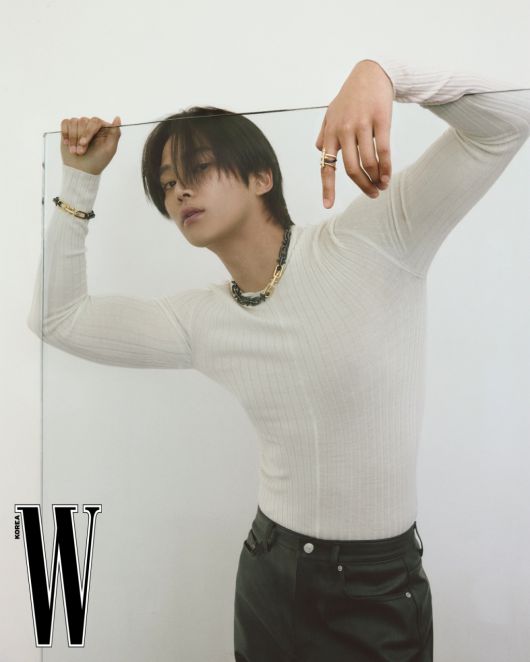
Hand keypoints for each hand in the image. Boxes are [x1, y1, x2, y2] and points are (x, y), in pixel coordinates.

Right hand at [60, 116, 121, 174]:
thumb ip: (115, 133)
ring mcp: (81, 127)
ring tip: (74, 151)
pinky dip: (65, 133)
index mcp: (103, 129)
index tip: (83, 143)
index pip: (95, 121)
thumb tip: (117, 118)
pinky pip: (65, 123)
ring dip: (72, 138)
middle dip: (80, 137)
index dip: (88, 132)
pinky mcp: (70, 129)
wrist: (81, 170)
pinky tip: (66, 143)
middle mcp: (92, 126)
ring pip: (74, 122)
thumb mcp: (109, 149)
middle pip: (84, 120)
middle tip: (80, 152)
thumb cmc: (97, 161)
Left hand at [315, 59, 393, 207]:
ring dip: (376, 178)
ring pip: (368, 162)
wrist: (371, 72)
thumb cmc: (350, 96)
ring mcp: (361, 124)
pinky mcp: (380, 120)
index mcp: (330, 133)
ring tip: (382, 185)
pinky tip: (388, 175)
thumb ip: (324, 133)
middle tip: (372, 194)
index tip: (328, 206)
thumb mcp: (331, 113)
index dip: (327, 188)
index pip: (326, 166)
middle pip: (350, 169)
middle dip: (362, 186)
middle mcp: (343, 130)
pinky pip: (383, 150)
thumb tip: (319, 151)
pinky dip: (386, 167)